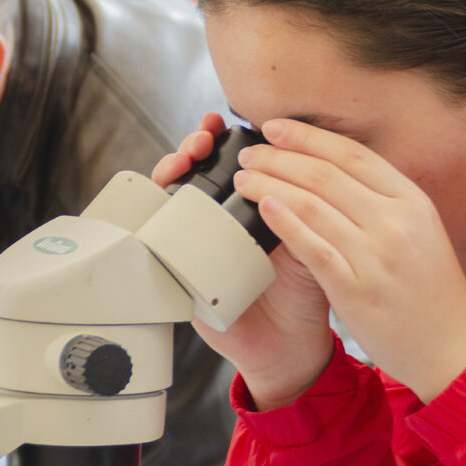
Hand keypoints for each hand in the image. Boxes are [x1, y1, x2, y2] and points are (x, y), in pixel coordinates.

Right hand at [152, 113, 335, 409]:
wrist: (289, 343)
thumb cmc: (304, 290)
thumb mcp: (313, 237)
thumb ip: (309, 203)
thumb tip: (307, 154)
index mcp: (254, 203)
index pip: (232, 156)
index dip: (226, 135)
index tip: (228, 122)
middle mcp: (220, 216)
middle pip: (196, 167)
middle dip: (196, 143)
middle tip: (204, 138)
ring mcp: (196, 240)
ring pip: (171, 193)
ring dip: (172, 167)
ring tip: (186, 157)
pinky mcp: (178, 268)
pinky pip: (155, 237)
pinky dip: (152, 214)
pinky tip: (162, 197)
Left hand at [231, 119, 465, 404]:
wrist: (454, 348)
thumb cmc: (432, 292)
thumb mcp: (422, 232)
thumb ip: (386, 203)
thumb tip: (337, 172)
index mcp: (413, 201)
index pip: (352, 154)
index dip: (308, 136)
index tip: (275, 126)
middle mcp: (396, 222)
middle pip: (325, 173)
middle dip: (279, 157)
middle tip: (249, 152)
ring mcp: (377, 255)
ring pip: (311, 204)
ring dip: (270, 184)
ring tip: (244, 180)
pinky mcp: (356, 289)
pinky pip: (312, 246)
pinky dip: (284, 222)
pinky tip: (262, 208)